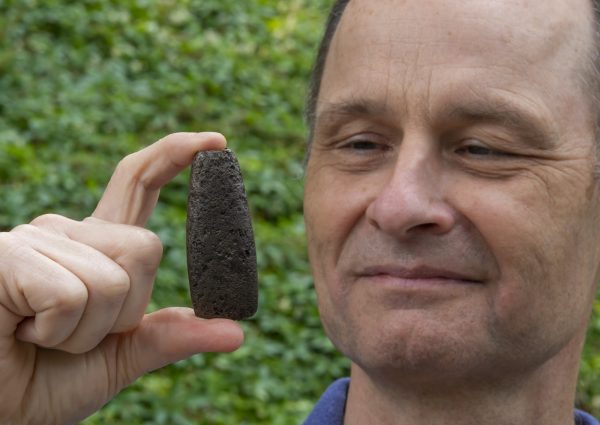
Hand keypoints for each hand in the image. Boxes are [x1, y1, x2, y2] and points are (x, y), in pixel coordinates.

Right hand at [0, 133, 243, 424]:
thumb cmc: (45, 381)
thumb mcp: (122, 358)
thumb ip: (171, 335)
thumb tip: (236, 332)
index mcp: (96, 248)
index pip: (138, 184)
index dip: (175, 157)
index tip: (217, 142)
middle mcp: (67, 232)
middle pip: (146, 249)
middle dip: (124, 312)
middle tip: (72, 336)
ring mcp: (35, 239)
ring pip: (113, 280)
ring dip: (85, 331)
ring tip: (39, 337)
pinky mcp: (7, 256)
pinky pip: (73, 293)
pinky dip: (57, 331)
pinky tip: (20, 331)